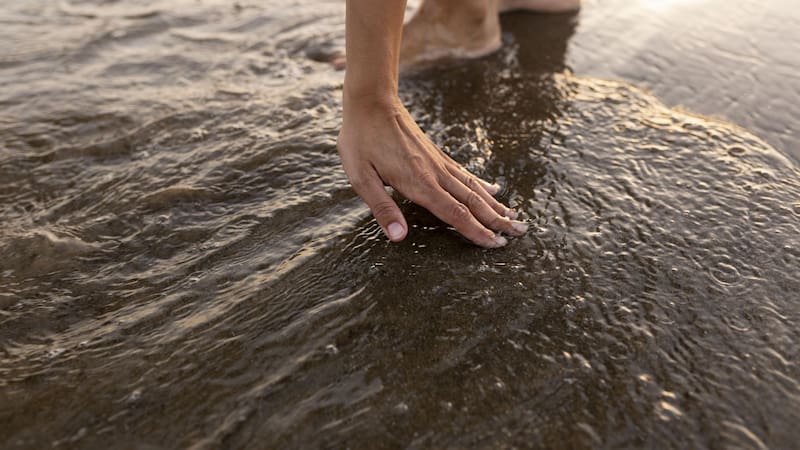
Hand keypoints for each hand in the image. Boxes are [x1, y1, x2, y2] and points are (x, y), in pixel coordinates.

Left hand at [337, 96, 527, 246]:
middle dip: (497, 220)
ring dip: (495, 205)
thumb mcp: (361, 176)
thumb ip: (382, 208)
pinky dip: (482, 184)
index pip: (455, 214)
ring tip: (515, 216)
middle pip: (473, 202)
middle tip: (520, 232)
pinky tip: (493, 189)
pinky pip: (464, 173)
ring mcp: (438, 162)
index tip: (496, 244)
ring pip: (473, 188)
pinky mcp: (436, 154)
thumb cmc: (361, 139)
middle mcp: (435, 174)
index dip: (476, 232)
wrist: (371, 100)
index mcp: (419, 183)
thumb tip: (399, 237)